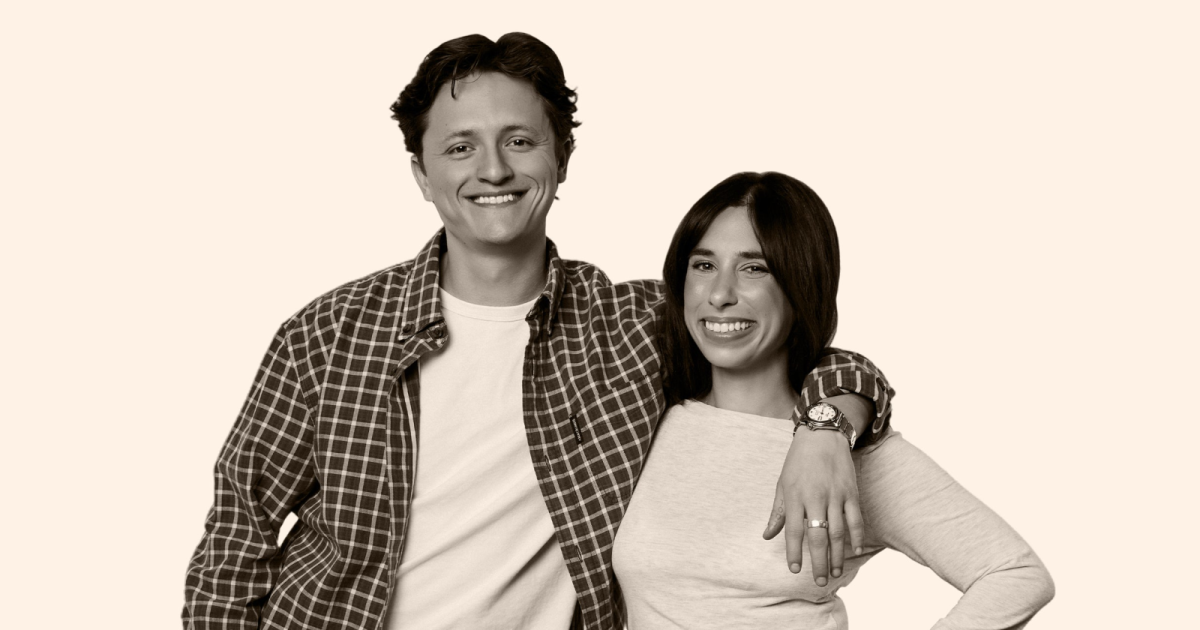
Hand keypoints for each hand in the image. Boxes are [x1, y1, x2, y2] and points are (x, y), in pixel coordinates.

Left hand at [763, 427, 863, 585]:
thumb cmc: (798, 463)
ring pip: (838, 532)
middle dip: (818, 561)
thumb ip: (777, 513)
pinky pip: (855, 519)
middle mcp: (815, 498)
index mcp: (795, 496)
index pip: (793, 531)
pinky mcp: (851, 492)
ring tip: (834, 572)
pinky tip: (854, 551)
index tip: (795, 570)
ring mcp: (835, 495)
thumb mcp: (782, 484)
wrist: (822, 436)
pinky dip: (856, 536)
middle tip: (818, 582)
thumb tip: (767, 536)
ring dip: (837, 555)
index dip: (794, 552)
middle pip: (817, 536)